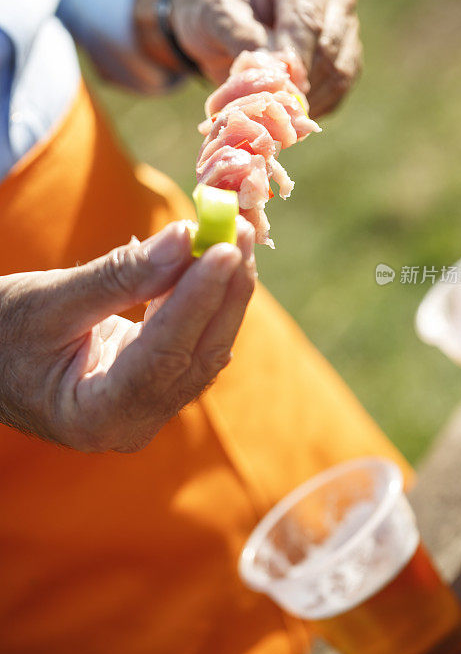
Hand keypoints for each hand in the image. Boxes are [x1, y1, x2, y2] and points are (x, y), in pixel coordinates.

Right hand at [0, 219, 255, 452]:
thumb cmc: (3, 333)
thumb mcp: (50, 301)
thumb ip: (119, 276)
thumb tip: (185, 238)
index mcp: (95, 416)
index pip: (163, 356)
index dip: (198, 299)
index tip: (225, 247)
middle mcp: (132, 424)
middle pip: (197, 355)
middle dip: (225, 290)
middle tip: (243, 230)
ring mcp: (149, 410)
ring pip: (205, 348)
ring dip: (225, 290)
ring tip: (240, 234)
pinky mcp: (158, 387)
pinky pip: (195, 342)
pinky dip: (209, 299)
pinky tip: (220, 260)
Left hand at [172, 0, 361, 116]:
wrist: (224, 16)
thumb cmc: (217, 6)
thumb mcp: (215, 13)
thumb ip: (242, 37)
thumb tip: (273, 71)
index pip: (308, 22)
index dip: (293, 62)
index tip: (275, 90)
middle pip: (327, 51)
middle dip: (296, 85)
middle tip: (263, 107)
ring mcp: (345, 30)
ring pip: (338, 76)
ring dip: (305, 102)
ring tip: (269, 111)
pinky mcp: (345, 62)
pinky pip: (337, 94)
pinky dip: (311, 110)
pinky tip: (284, 114)